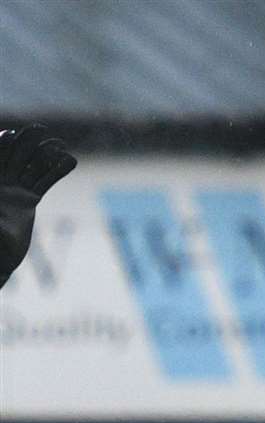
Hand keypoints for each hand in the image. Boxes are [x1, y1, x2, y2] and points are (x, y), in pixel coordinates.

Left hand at [0, 124, 76, 285]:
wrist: (1, 260)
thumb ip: (0, 223)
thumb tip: (1, 215)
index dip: (3, 146)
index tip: (13, 134)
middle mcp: (2, 184)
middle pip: (15, 158)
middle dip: (27, 144)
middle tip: (40, 130)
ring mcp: (15, 191)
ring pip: (32, 169)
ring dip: (45, 156)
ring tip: (60, 145)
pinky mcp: (28, 201)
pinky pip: (44, 183)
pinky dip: (56, 173)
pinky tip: (69, 162)